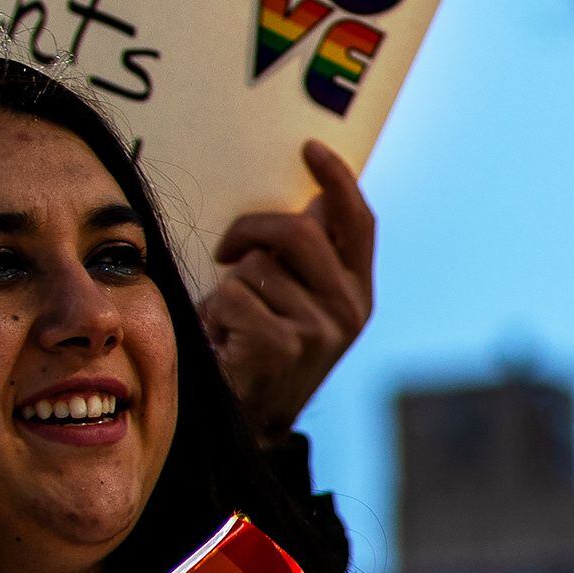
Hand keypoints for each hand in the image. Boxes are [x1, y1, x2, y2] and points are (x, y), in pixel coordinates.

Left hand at [203, 141, 377, 437]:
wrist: (249, 424)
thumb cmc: (260, 351)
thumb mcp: (298, 303)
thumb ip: (309, 258)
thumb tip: (313, 199)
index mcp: (358, 293)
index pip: (358, 223)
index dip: (337, 179)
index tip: (310, 147)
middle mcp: (348, 310)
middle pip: (299, 231)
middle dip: (252, 229)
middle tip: (227, 248)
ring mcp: (320, 329)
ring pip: (256, 266)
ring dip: (228, 287)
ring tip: (231, 321)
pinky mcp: (284, 345)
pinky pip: (234, 295)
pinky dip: (215, 313)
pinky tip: (223, 340)